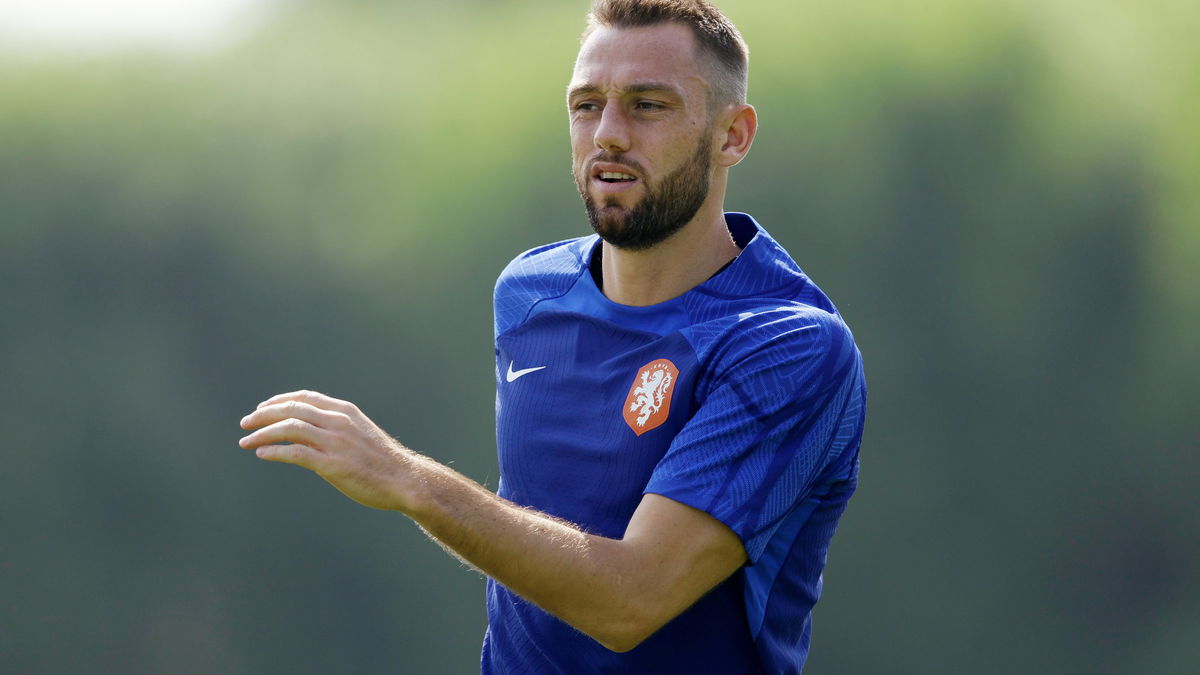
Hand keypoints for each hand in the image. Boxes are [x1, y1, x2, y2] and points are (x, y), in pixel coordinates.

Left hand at [239, 390, 412, 510]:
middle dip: (263, 415)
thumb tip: (310, 434)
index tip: (262, 408)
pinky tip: (262, 454)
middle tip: (245, 423)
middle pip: (292, 409)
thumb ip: (337, 428)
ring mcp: (336, 442)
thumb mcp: (360, 433)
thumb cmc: (382, 461)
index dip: (279, 400)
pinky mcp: (332, 464)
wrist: (404, 480)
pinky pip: (296, 453)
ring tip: (246, 441)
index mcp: (345, 411)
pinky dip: (275, 451)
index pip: (305, 397)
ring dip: (262, 433)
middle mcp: (339, 421)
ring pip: (290, 428)